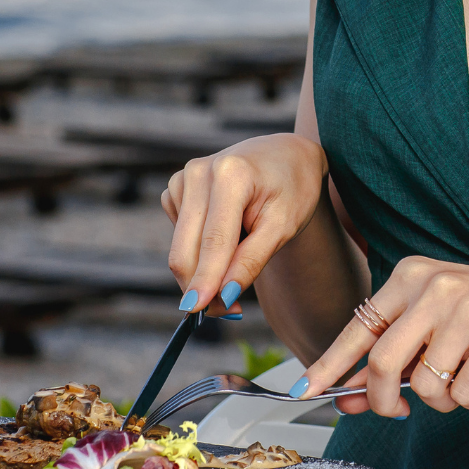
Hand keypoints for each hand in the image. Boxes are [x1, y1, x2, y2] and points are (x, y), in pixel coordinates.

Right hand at [161, 133, 327, 316]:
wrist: (285, 156)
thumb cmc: (292, 190)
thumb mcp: (284, 226)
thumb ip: (252, 260)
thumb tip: (222, 295)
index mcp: (230, 174)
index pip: (214, 240)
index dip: (205, 280)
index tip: (199, 311)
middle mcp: (199, 171)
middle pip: (186, 248)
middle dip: (201, 286)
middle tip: (228, 312)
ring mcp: (183, 178)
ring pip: (179, 248)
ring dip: (202, 272)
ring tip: (239, 268)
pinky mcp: (176, 188)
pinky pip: (179, 237)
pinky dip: (199, 250)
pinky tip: (226, 236)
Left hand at [295, 256, 468, 416]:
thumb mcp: (435, 320)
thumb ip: (392, 353)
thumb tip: (344, 393)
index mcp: (411, 274)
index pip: (358, 327)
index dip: (329, 364)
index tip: (304, 389)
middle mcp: (434, 287)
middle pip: (382, 363)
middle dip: (382, 400)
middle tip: (394, 411)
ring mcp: (466, 311)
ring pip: (424, 385)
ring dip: (438, 401)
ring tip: (460, 381)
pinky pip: (463, 395)